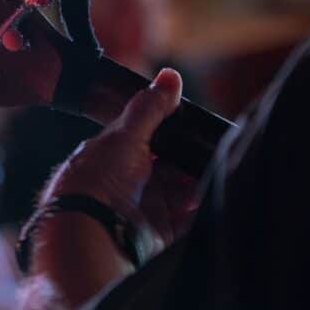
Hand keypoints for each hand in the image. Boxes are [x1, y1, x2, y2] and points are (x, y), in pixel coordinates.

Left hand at [44, 68, 198, 246]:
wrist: (91, 232)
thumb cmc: (97, 180)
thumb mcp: (125, 136)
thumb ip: (149, 108)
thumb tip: (169, 76)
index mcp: (110, 157)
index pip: (146, 141)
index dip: (171, 134)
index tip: (196, 126)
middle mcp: (124, 183)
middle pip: (168, 167)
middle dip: (190, 160)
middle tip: (213, 149)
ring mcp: (141, 209)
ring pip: (180, 192)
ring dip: (199, 183)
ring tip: (218, 170)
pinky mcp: (155, 233)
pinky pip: (186, 220)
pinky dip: (201, 209)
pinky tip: (214, 196)